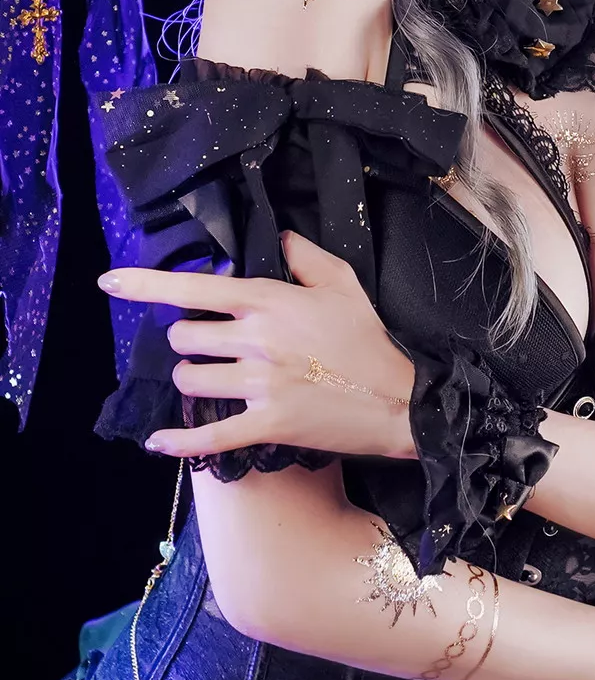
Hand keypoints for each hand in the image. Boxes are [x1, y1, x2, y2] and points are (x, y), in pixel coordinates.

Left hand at [99, 232, 415, 460]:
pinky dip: (179, 442)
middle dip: (189, 340)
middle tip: (212, 345)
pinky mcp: (266, 425)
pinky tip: (158, 441)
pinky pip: (208, 435)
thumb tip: (278, 238)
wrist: (399, 399)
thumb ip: (304, 256)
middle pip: (184, 337)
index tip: (110, 280)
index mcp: (270, 302)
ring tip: (213, 378)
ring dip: (193, 378)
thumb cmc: (369, 340)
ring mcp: (259, 385)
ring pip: (190, 380)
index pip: (194, 289)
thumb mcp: (344, 283)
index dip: (145, 284)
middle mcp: (257, 340)